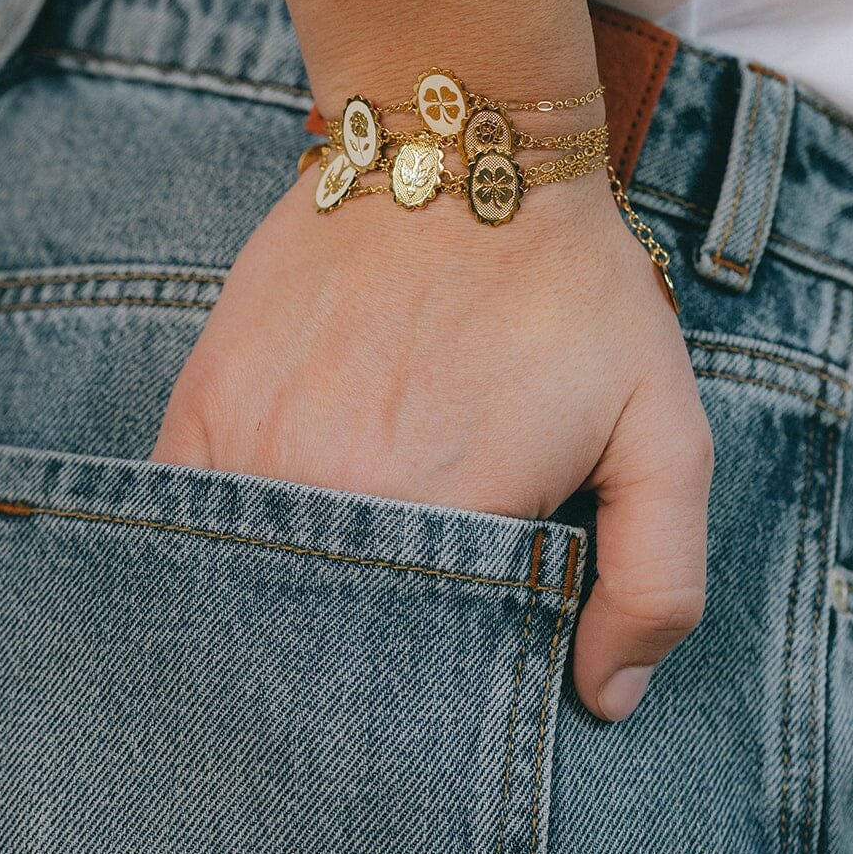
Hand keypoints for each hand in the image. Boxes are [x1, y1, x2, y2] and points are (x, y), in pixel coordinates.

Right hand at [152, 170, 712, 719]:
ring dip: (290, 598)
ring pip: (254, 584)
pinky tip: (271, 530)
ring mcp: (250, 448)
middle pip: (329, 636)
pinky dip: (224, 543)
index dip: (443, 679)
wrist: (462, 152)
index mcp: (442, 519)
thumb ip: (656, 581)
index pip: (422, 674)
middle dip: (364, 655)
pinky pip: (186, 520)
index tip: (458, 658)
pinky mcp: (203, 403)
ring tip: (340, 573)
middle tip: (401, 615)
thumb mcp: (666, 428)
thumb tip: (604, 701)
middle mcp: (326, 496)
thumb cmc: (573, 293)